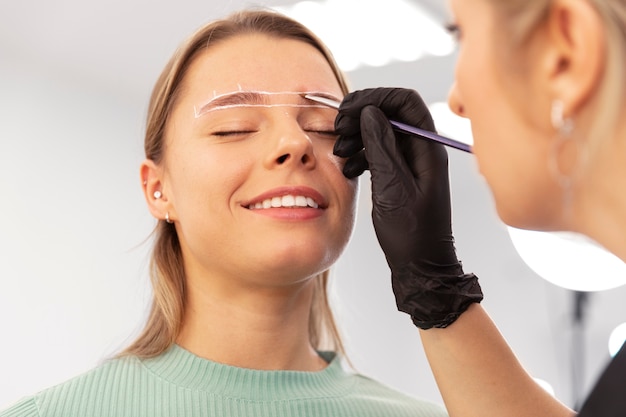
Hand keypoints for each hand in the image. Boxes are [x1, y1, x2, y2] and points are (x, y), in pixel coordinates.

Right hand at [334, 88, 481, 328]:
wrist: (421, 268)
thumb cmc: (411, 234)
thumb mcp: (392, 188)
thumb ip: (381, 147)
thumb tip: (371, 112)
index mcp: (428, 148)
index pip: (405, 101)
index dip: (375, 97)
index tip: (347, 110)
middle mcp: (422, 150)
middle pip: (391, 112)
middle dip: (361, 115)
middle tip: (338, 129)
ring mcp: (412, 163)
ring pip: (382, 131)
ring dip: (358, 135)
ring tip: (340, 152)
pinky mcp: (402, 176)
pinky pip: (380, 151)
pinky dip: (362, 153)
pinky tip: (349, 167)